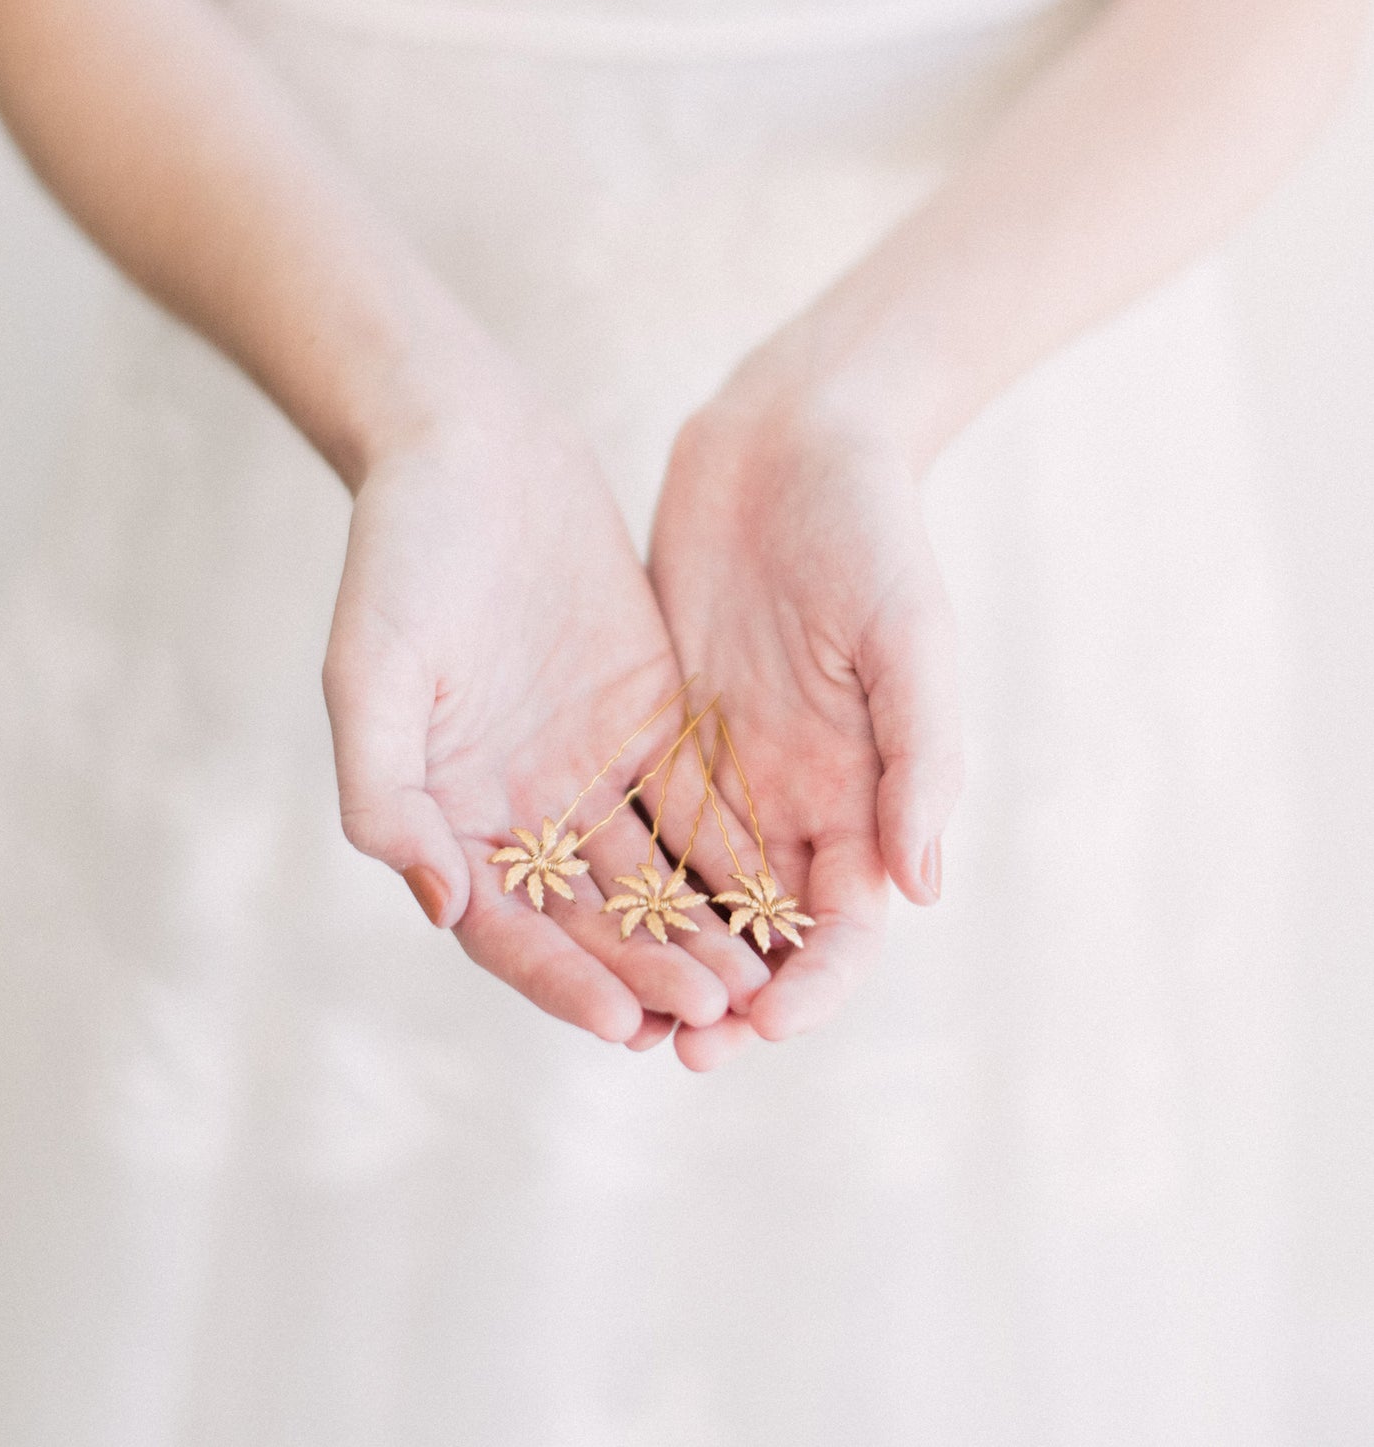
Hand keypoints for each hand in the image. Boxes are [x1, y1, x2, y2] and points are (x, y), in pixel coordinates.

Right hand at [322, 378, 769, 1049]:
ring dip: (700, 931)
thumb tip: (441, 906)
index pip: (508, 929)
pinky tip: (784, 889)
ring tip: (761, 981)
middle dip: (650, 972)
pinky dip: (732, 851)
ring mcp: (587, 767)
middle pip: (590, 920)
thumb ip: (386, 793)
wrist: (468, 446)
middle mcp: (519, 809)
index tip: (625, 1024)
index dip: (562, 980)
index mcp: (445, 814)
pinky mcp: (648, 720)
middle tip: (718, 1019)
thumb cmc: (400, 555)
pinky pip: (694, 802)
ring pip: (652, 875)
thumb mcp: (371, 671)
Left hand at [648, 365, 963, 1069]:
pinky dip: (612, 875)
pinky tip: (563, 911)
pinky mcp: (665, 728)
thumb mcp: (909, 638)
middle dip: (727, 998)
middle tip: (672, 1047)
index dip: (811, 986)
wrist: (793, 439)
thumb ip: (919, 758)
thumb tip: (921, 890)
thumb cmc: (874, 531)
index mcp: (870, 792)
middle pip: (763, 933)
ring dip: (663, 957)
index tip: (761, 1024)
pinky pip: (635, 820)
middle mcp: (798, 798)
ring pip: (693, 893)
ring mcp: (728, 768)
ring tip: (614, 1008)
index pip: (844, 926)